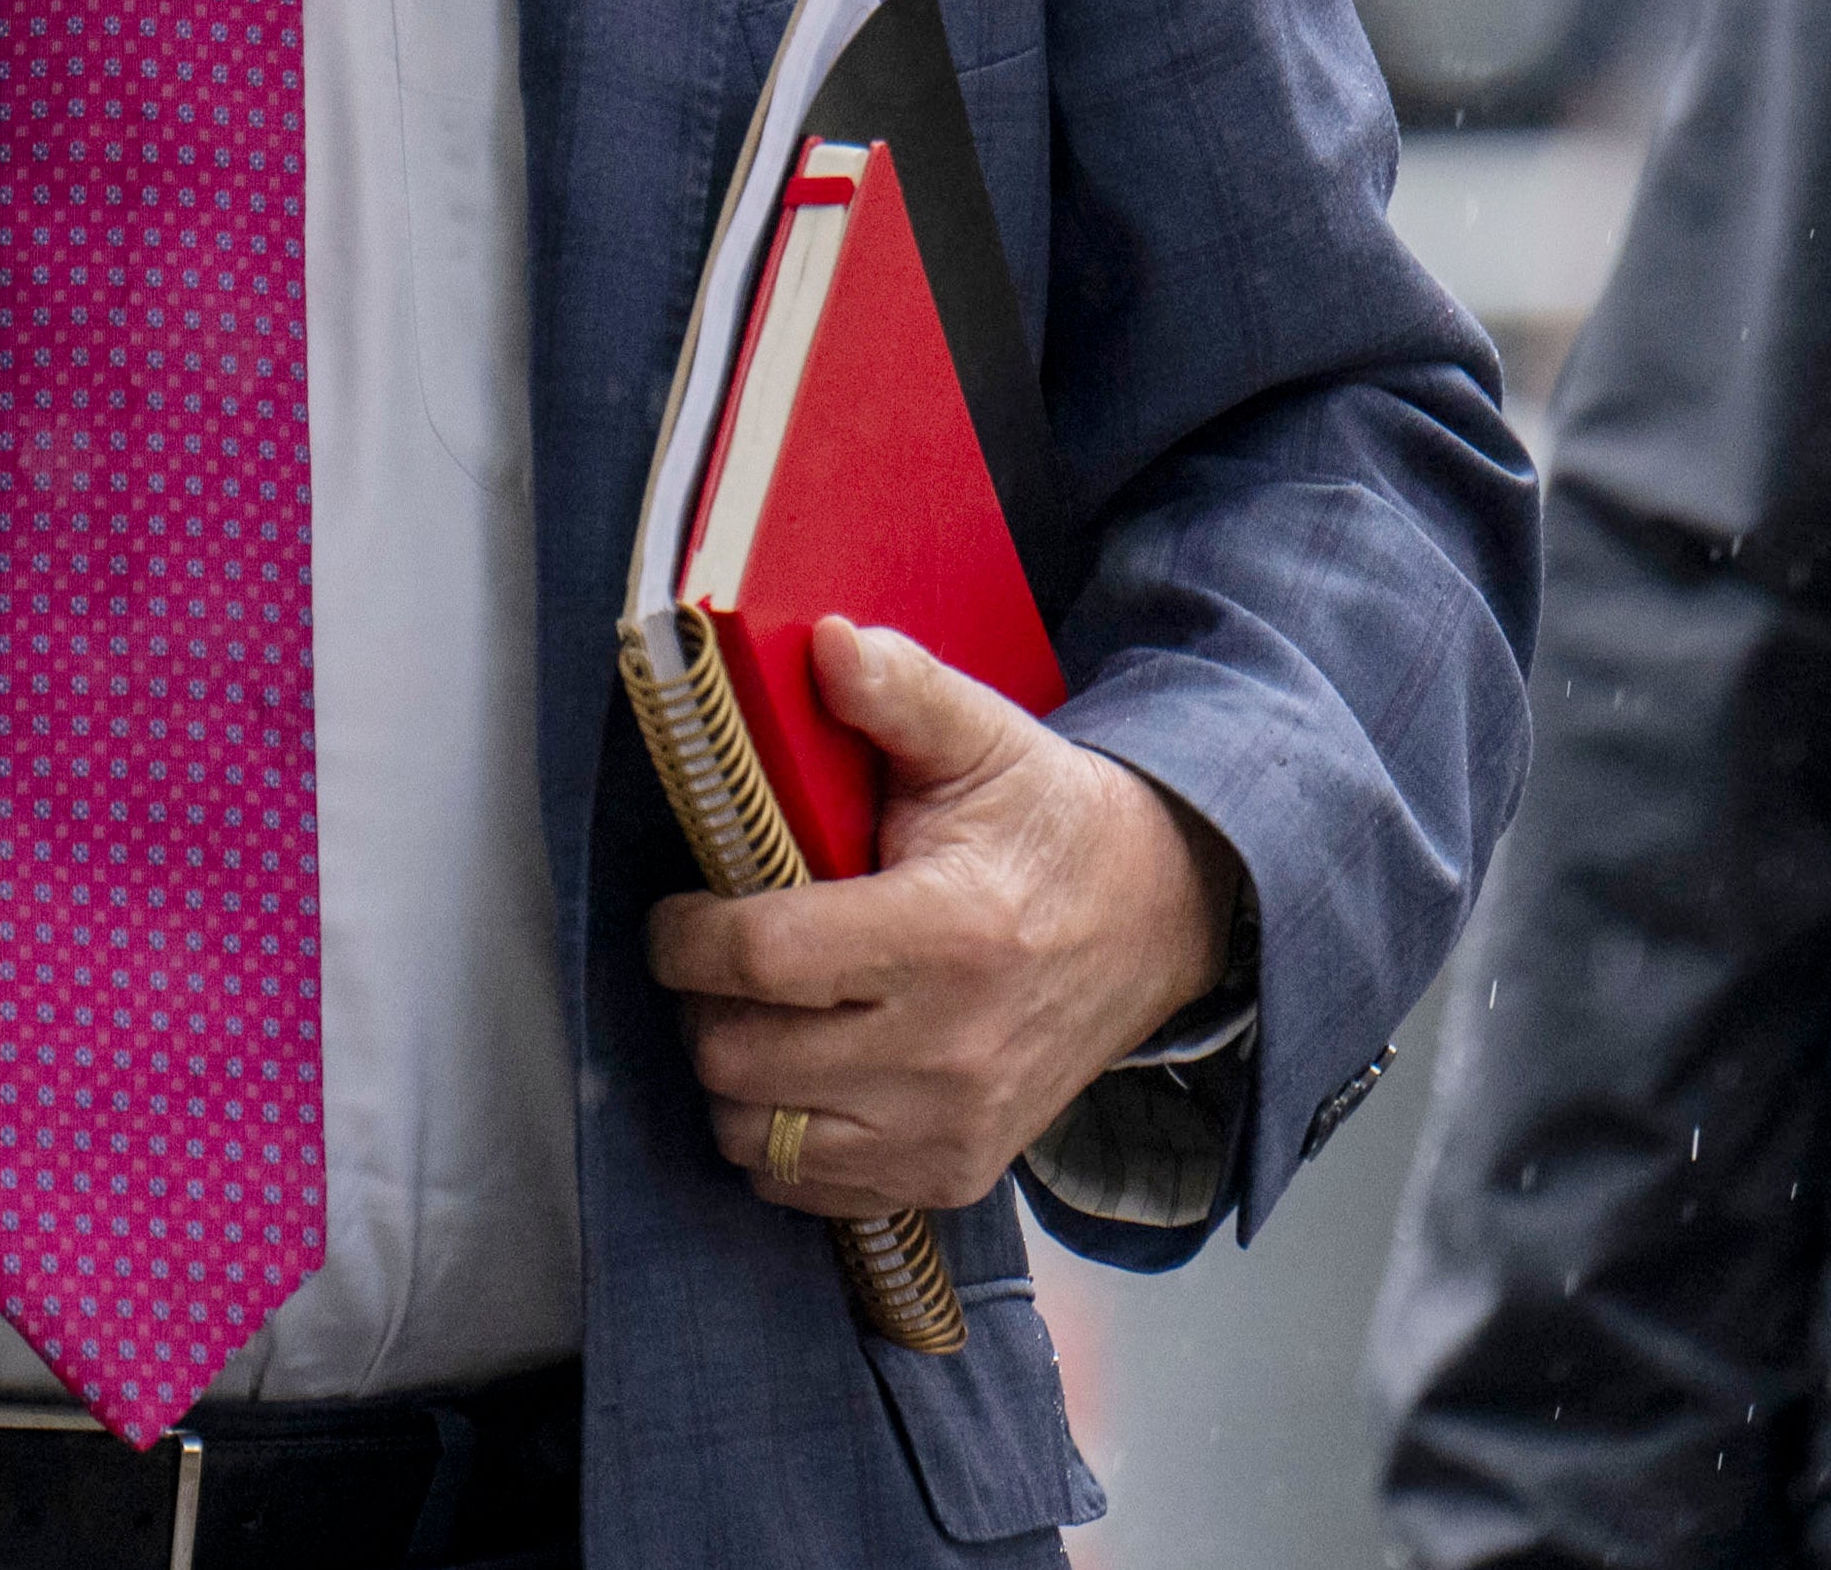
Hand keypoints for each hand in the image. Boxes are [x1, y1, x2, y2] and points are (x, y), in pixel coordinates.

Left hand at [651, 620, 1233, 1224]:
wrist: (1155, 923)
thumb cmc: (1048, 826)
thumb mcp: (983, 739)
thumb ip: (899, 693)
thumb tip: (825, 642)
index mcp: (947, 932)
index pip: (764, 958)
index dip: (688, 938)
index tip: (675, 914)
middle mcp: (948, 1049)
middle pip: (742, 1057)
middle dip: (699, 1003)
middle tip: (713, 958)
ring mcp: (951, 1126)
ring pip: (759, 1136)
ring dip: (730, 1077)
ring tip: (751, 1014)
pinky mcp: (953, 1174)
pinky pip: (810, 1188)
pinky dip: (777, 1142)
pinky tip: (795, 1077)